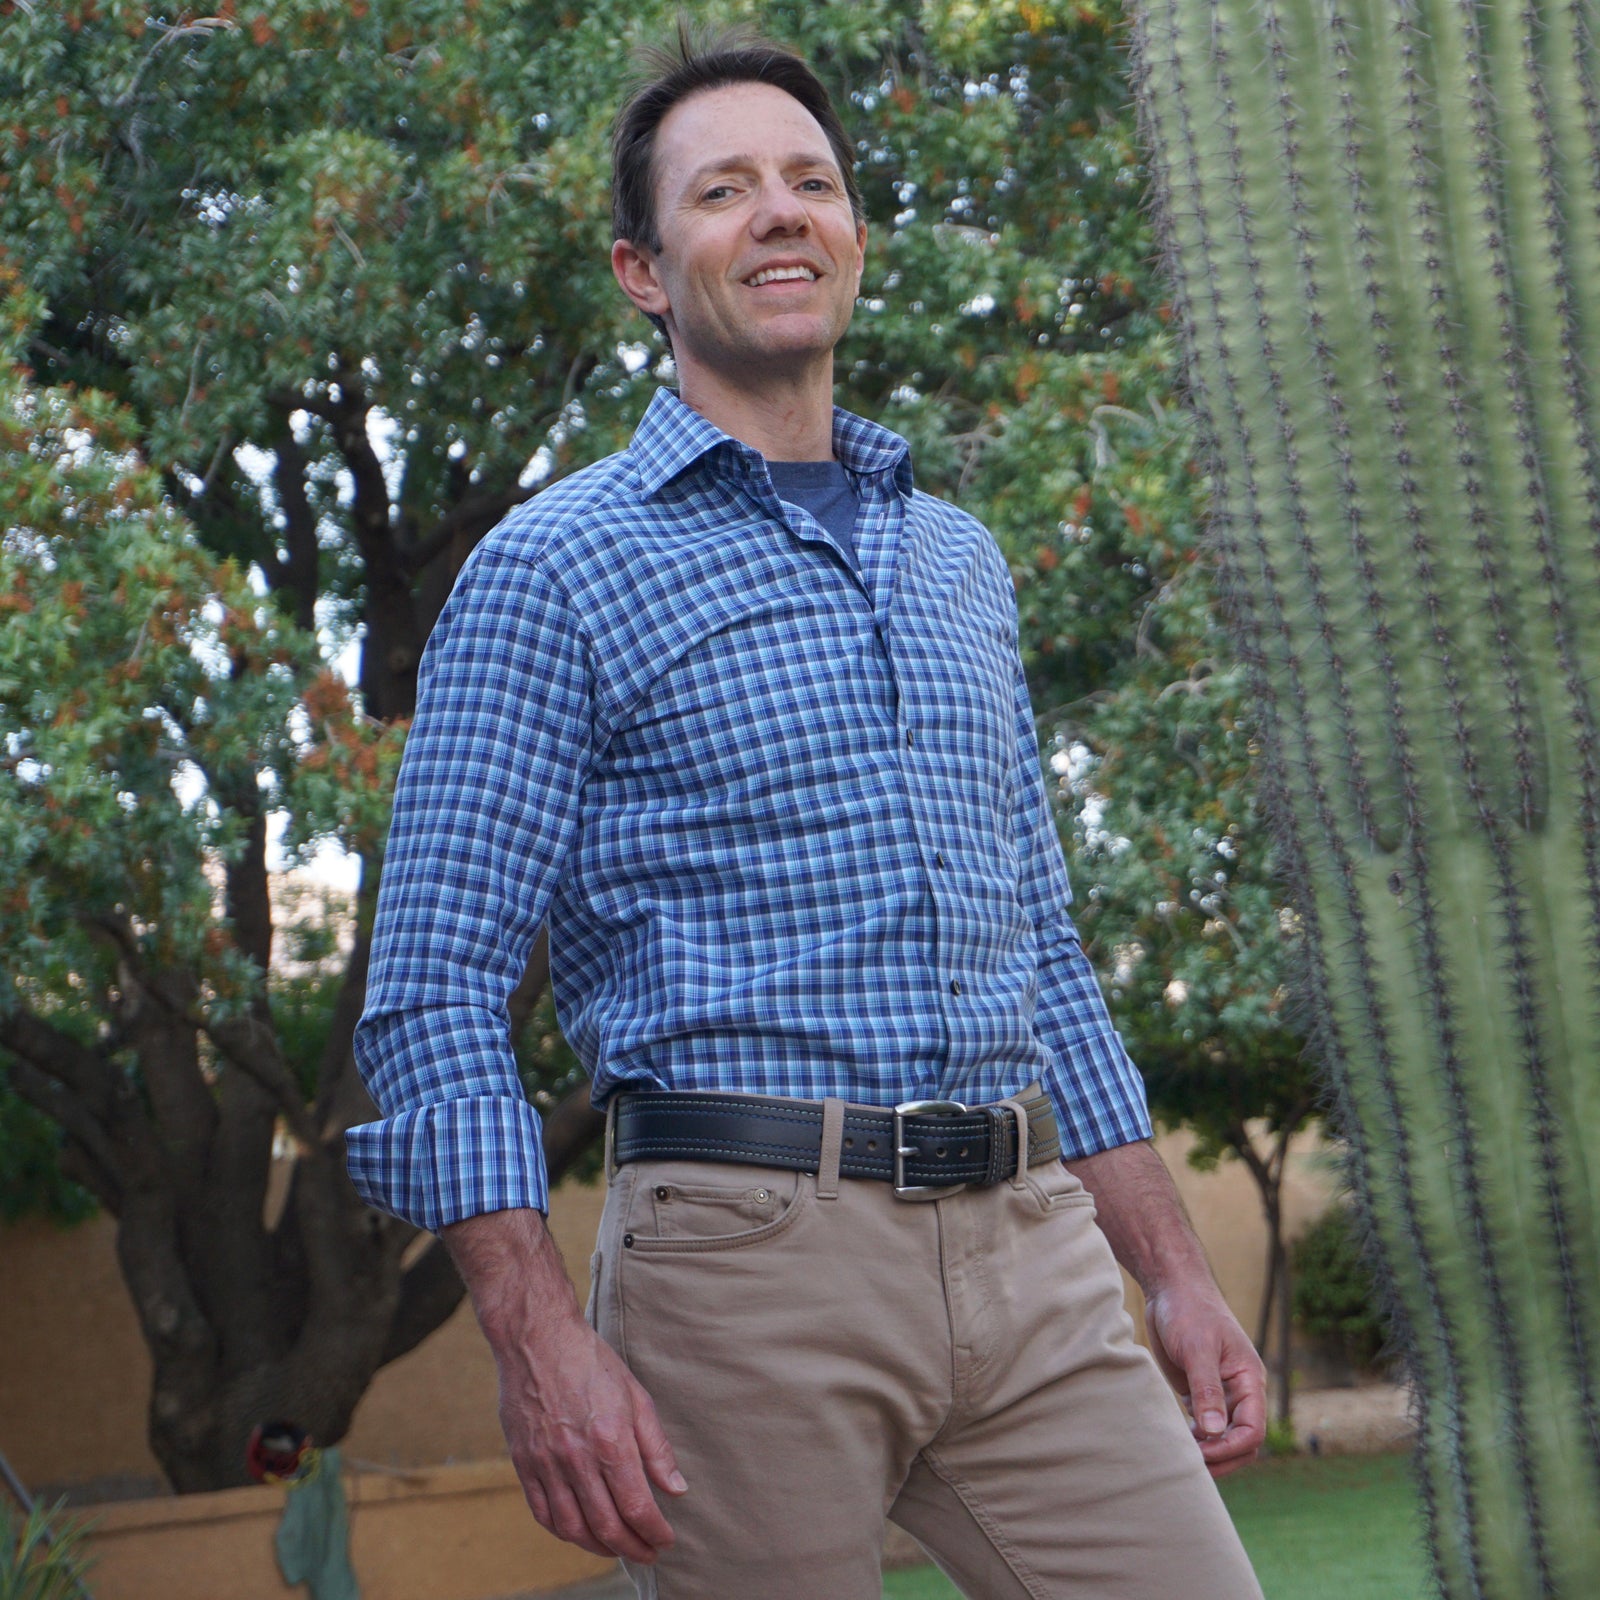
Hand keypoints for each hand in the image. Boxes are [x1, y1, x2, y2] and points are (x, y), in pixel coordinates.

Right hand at [442, 1207, 686, 1561]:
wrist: (536, 1338)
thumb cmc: (591, 1362)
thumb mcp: (636, 1396)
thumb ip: (657, 1447)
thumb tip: (677, 1490)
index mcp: (610, 1438)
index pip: (637, 1505)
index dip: (654, 1531)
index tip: (666, 1540)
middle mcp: (576, 1458)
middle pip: (606, 1525)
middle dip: (632, 1547)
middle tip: (648, 1552)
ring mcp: (546, 1463)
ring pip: (573, 1528)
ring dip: (598, 1547)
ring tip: (617, 1547)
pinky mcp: (523, 1463)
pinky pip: (543, 1513)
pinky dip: (565, 1532)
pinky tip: (581, 1532)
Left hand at [1143, 1277, 1265, 1477]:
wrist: (1171, 1288)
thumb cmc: (1189, 1311)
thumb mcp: (1198, 1348)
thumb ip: (1207, 1390)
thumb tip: (1213, 1432)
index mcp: (1249, 1380)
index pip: (1253, 1430)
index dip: (1231, 1448)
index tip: (1202, 1453)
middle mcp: (1239, 1391)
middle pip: (1242, 1441)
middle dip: (1221, 1458)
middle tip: (1190, 1464)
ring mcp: (1220, 1393)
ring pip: (1223, 1437)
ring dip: (1209, 1452)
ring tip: (1182, 1458)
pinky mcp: (1199, 1391)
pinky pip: (1204, 1426)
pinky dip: (1195, 1439)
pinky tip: (1177, 1441)